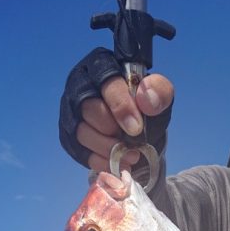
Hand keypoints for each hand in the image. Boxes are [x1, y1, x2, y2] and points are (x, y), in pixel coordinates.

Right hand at [59, 48, 173, 170]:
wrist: (139, 134)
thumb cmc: (145, 108)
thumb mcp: (160, 97)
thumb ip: (159, 91)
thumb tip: (146, 98)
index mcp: (101, 66)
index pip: (105, 80)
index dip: (120, 105)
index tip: (136, 127)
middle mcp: (80, 85)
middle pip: (89, 108)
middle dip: (113, 130)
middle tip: (133, 142)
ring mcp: (71, 112)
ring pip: (82, 132)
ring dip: (108, 148)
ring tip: (131, 156)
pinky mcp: (69, 136)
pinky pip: (80, 152)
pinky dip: (102, 162)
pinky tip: (119, 164)